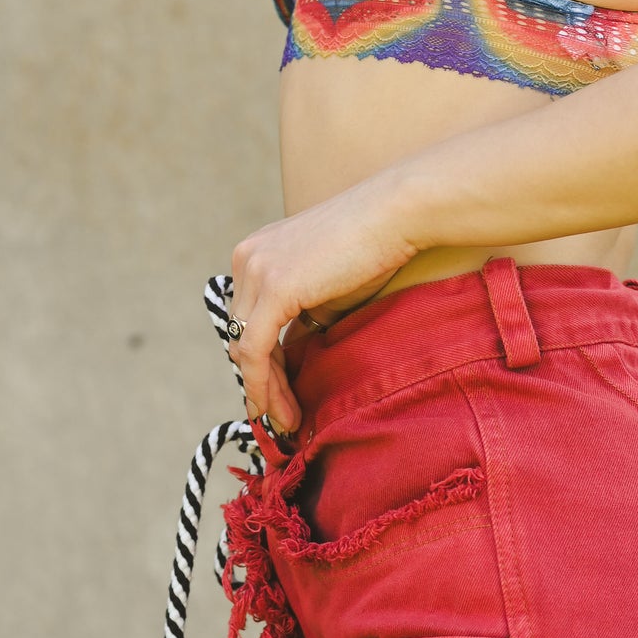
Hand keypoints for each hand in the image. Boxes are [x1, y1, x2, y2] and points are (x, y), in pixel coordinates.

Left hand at [226, 168, 420, 433]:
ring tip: (285, 422)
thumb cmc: (375, 248)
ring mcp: (255, 271)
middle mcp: (246, 259)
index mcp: (256, 254)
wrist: (395, 215)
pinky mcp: (273, 289)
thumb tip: (297, 359)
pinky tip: (277, 409)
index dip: (261, 364)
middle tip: (281, 418)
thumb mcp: (327, 289)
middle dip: (260, 382)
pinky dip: (263, 385)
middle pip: (242, 335)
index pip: (248, 320)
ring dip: (264, 391)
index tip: (276, 397)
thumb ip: (304, 318)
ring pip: (245, 348)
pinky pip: (255, 350)